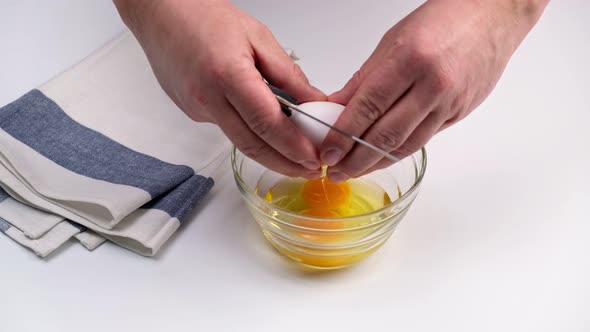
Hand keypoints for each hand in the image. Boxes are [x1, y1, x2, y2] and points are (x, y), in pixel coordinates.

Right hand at [114, 0, 326, 177]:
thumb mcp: (258, 37)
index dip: (293, 146)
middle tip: (310, 170)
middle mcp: (209, 99)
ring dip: (270, 154)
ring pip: (240, 141)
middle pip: (252, 145)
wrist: (161, 14)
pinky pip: (227, 128)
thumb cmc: (205, 15)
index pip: (267, 123)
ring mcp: (197, 109)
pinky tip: (266, 130)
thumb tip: (314, 101)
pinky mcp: (193, 112)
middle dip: (285, 163)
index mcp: (228, 75)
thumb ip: (288, 74)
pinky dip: (251, 133)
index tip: (313, 158)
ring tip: (296, 155)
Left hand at [321, 0, 547, 181]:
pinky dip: (398, 152)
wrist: (492, 16)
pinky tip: (381, 158)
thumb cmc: (443, 19)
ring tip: (354, 170)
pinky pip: (423, 139)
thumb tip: (337, 108)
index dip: (344, 134)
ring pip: (406, 144)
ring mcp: (448, 102)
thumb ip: (363, 79)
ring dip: (376, 163)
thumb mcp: (392, 41)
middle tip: (337, 170)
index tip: (328, 151)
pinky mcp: (458, 113)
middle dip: (356, 159)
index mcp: (410, 59)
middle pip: (387, 134)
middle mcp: (432, 84)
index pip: (368, 106)